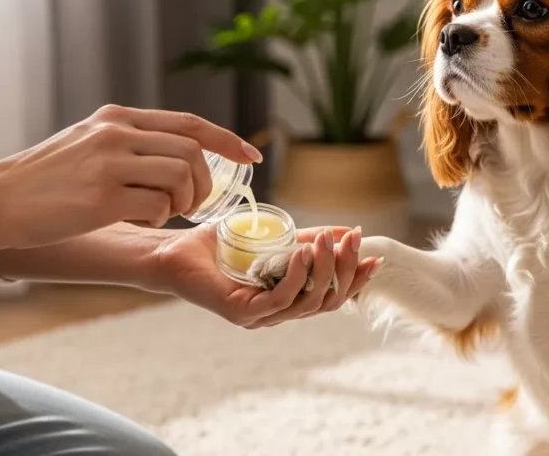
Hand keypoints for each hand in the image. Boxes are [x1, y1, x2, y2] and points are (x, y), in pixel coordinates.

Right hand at [0, 105, 262, 257]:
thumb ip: (132, 142)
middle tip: (190, 205)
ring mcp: (109, 163)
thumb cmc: (46, 180)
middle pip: (193, 153)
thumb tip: (185, 156)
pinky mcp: (102, 197)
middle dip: (204, 184)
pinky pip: (158, 207)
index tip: (252, 155)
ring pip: (181, 177)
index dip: (227, 139)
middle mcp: (117, 134)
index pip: (189, 123)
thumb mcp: (89, 142)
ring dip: (183, 202)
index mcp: (117, 118)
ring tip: (163, 213)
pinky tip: (136, 220)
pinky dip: (157, 218)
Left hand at [152, 225, 380, 328]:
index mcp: (288, 300)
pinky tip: (302, 252)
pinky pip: (280, 299)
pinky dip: (296, 276)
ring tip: (324, 239)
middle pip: (328, 301)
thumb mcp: (272, 239)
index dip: (357, 279)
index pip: (334, 297)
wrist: (173, 253)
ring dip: (323, 269)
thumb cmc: (218, 247)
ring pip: (309, 301)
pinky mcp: (243, 313)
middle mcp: (277, 314)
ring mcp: (261, 317)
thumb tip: (343, 231)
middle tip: (351, 238)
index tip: (374, 254)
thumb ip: (304, 240)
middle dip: (345, 269)